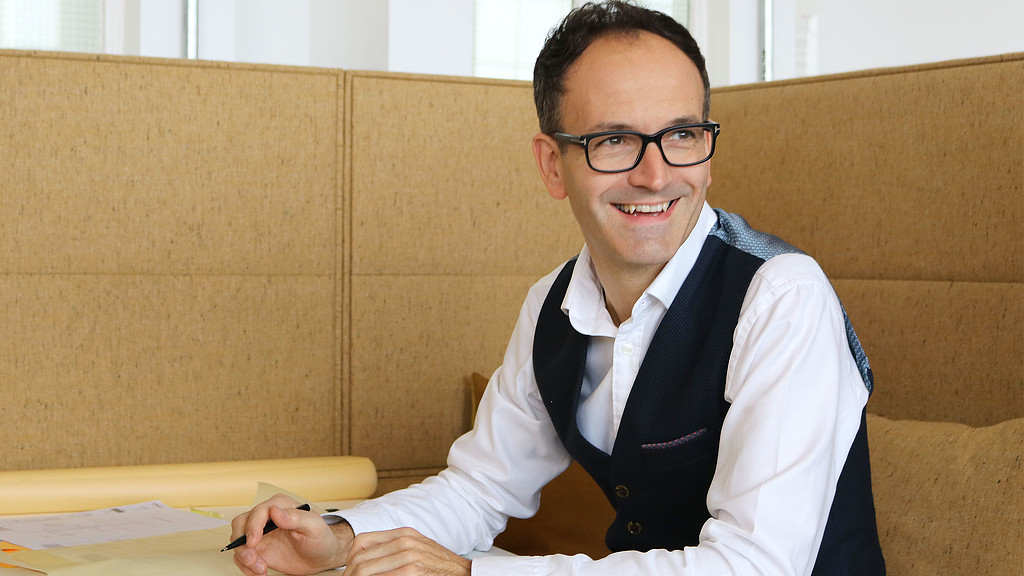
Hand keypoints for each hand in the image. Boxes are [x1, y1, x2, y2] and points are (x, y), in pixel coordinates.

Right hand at [230, 493, 352, 575]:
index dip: (253, 526)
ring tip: (261, 569)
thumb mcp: (314, 527)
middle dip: (242, 543)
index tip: (253, 542)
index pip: (259, 511)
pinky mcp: (259, 549)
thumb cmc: (321, 538)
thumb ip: (295, 517)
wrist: (321, 557)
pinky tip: (261, 572)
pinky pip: (242, 557)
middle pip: (241, 523)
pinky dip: (247, 567)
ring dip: (244, 557)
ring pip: (238, 541)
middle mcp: (267, 517)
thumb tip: (275, 511)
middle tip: (252, 559)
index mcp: (281, 506)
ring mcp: (261, 534)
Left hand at [345, 527, 471, 575]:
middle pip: (361, 558)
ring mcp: (409, 555)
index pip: (362, 541)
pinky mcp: (413, 571)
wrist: (464, 573)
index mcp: (403, 533)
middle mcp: (404, 541)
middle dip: (352, 574)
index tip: (349, 572)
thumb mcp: (417, 549)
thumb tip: (366, 562)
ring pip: (367, 570)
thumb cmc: (439, 565)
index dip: (350, 559)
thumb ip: (395, 550)